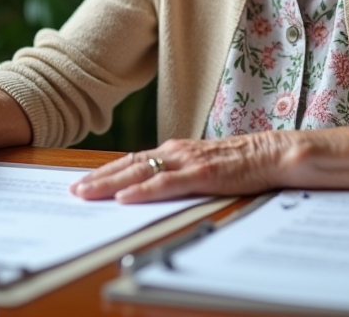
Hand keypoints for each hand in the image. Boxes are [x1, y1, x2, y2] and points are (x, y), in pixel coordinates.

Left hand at [69, 133, 289, 203]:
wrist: (274, 153)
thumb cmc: (243, 163)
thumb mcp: (204, 167)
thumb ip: (181, 174)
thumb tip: (158, 187)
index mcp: (177, 150)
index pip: (133, 160)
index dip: (107, 171)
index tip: (85, 182)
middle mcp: (177, 151)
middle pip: (129, 164)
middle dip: (99, 178)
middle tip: (74, 190)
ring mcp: (188, 161)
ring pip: (140, 171)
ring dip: (110, 183)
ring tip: (87, 193)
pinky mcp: (202, 174)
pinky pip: (166, 184)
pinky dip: (142, 190)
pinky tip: (125, 197)